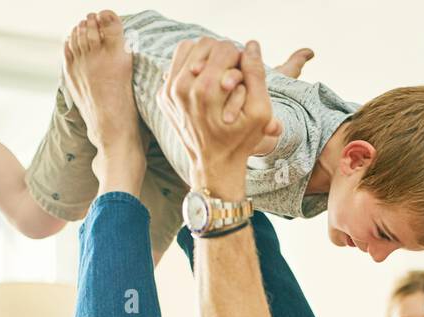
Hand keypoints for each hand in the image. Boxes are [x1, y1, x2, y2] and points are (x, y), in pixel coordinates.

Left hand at [158, 38, 278, 191]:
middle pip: (204, 44)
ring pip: (187, 49)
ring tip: (218, 71)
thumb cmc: (240, 140)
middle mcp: (182, 87)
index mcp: (207, 89)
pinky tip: (203, 80)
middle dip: (222, 53)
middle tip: (232, 68)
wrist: (213, 166)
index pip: (224, 48)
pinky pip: (175, 65)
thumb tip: (251, 44)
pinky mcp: (163, 96)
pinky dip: (190, 66)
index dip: (239, 55)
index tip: (243, 71)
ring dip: (205, 55)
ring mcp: (169, 92)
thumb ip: (257, 75)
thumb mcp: (260, 112)